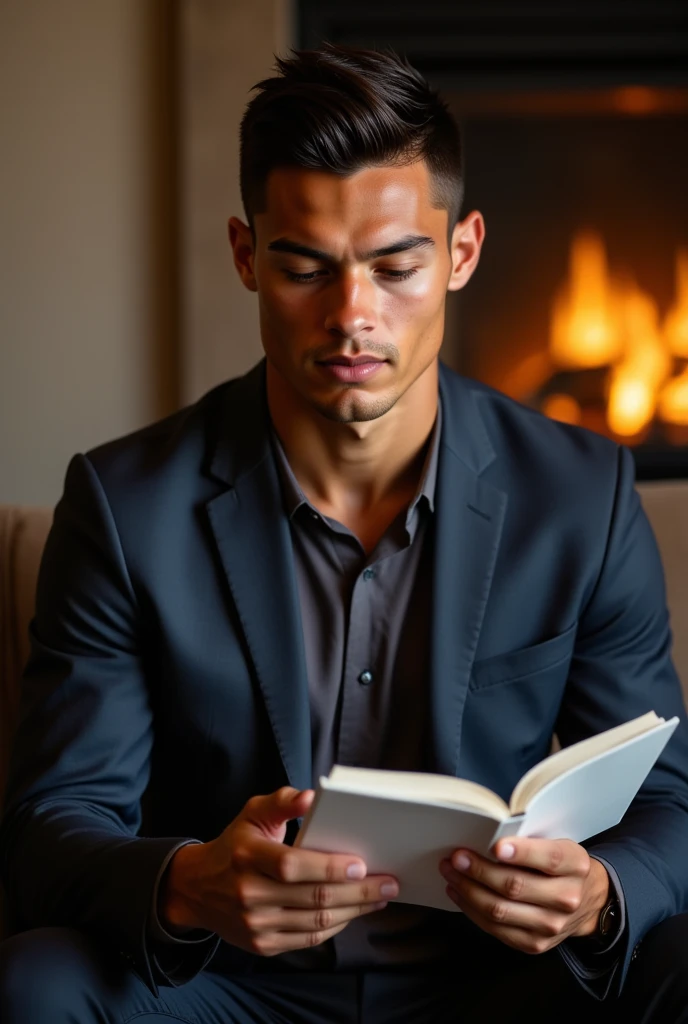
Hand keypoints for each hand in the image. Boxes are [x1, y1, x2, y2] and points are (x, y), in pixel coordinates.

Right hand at [160, 786, 397, 955]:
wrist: (198, 889)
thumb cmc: (236, 844)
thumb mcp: (253, 813)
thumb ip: (283, 800)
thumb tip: (313, 797)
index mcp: (247, 856)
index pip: (293, 865)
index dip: (330, 867)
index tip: (362, 864)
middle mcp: (250, 894)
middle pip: (313, 897)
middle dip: (358, 892)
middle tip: (388, 883)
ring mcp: (256, 924)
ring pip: (316, 921)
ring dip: (354, 911)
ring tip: (379, 898)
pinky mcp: (263, 945)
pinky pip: (308, 939)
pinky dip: (335, 926)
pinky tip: (352, 912)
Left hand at [440, 837, 609, 954]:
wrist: (588, 901)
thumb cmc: (562, 865)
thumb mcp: (558, 842)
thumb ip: (530, 840)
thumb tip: (487, 836)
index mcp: (575, 865)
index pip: (549, 858)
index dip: (521, 853)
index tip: (496, 846)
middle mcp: (566, 898)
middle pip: (515, 886)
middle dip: (479, 871)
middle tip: (457, 857)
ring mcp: (551, 925)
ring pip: (500, 910)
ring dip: (468, 890)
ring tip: (450, 873)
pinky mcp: (535, 944)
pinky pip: (496, 929)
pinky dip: (472, 910)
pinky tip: (459, 893)